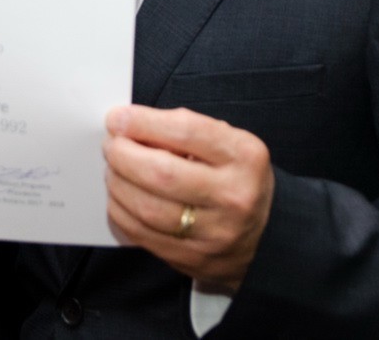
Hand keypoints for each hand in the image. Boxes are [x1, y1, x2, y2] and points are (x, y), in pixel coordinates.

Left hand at [103, 105, 272, 291]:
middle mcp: (233, 196)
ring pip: (147, 208)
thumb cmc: (237, 178)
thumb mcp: (229, 144)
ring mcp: (214, 233)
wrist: (268, 236)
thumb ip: (184, 131)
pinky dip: (121, 211)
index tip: (117, 118)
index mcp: (243, 157)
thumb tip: (130, 125)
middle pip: (161, 173)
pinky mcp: (193, 259)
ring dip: (117, 183)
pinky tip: (119, 196)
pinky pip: (142, 234)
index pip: (186, 132)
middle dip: (123, 155)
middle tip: (111, 145)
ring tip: (113, 169)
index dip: (143, 123)